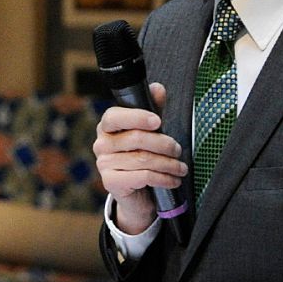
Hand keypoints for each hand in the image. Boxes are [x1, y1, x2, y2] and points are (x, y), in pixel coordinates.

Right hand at [93, 82, 187, 233]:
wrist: (137, 193)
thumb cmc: (141, 157)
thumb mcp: (149, 132)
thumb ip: (153, 110)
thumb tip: (157, 88)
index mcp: (107, 127)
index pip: (115, 116)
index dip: (136, 117)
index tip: (157, 121)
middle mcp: (101, 144)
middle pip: (136, 138)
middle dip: (164, 143)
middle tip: (178, 150)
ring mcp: (104, 164)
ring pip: (143, 159)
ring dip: (169, 164)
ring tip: (181, 167)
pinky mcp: (111, 183)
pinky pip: (143, 177)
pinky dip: (163, 179)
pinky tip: (173, 180)